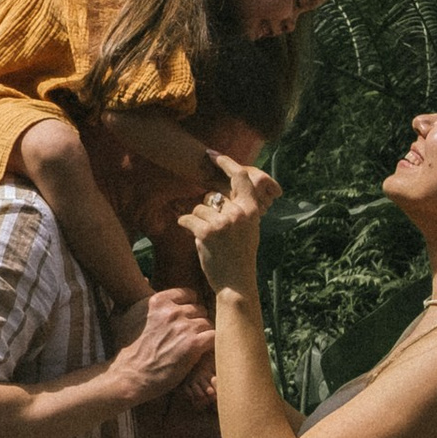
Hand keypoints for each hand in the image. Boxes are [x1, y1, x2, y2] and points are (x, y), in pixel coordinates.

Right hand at [104, 286, 213, 407]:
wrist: (130, 376)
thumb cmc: (125, 350)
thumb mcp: (123, 316)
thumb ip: (138, 297)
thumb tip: (146, 278)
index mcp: (157, 301)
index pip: (188, 294)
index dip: (188, 307)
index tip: (185, 320)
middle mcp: (172, 311)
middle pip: (199, 309)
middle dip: (196, 322)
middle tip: (189, 337)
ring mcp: (184, 327)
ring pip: (208, 323)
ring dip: (203, 335)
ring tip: (195, 348)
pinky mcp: (193, 345)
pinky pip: (214, 337)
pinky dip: (211, 345)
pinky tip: (203, 352)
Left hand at [186, 157, 279, 289]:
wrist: (236, 283)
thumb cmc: (241, 256)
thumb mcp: (250, 229)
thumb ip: (241, 210)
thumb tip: (225, 194)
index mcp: (251, 210)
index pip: (239, 177)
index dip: (225, 162)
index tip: (212, 154)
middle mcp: (238, 212)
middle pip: (213, 196)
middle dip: (208, 210)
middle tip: (214, 230)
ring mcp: (223, 222)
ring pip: (198, 208)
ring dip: (198, 221)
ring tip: (209, 239)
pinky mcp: (206, 232)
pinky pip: (187, 218)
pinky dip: (185, 224)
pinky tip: (191, 234)